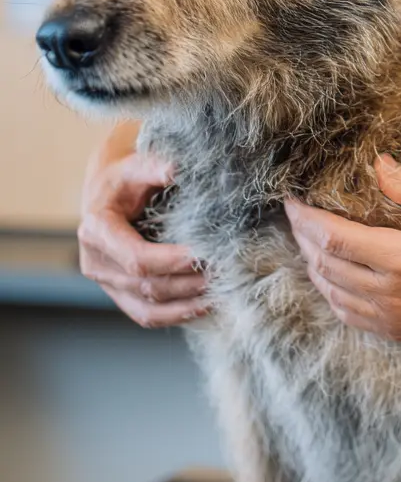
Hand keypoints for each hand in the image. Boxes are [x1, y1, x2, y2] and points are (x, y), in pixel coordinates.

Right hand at [78, 124, 207, 326]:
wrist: (107, 193)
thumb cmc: (125, 178)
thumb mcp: (135, 165)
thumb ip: (154, 166)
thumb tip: (176, 169)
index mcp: (97, 231)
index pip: (136, 258)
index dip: (171, 261)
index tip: (204, 255)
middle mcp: (96, 263)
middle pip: (146, 286)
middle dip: (188, 283)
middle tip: (225, 274)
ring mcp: (106, 284)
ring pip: (148, 307)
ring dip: (187, 303)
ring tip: (221, 293)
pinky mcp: (119, 295)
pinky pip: (147, 315)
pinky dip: (177, 314)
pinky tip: (205, 306)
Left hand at [284, 155, 400, 343]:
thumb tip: (380, 164)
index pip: (334, 238)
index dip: (304, 219)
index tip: (291, 200)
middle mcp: (390, 293)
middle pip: (324, 264)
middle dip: (303, 237)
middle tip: (297, 214)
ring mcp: (390, 318)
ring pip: (330, 291)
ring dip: (312, 263)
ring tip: (308, 238)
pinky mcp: (394, 331)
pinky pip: (345, 313)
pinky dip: (329, 290)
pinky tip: (329, 271)